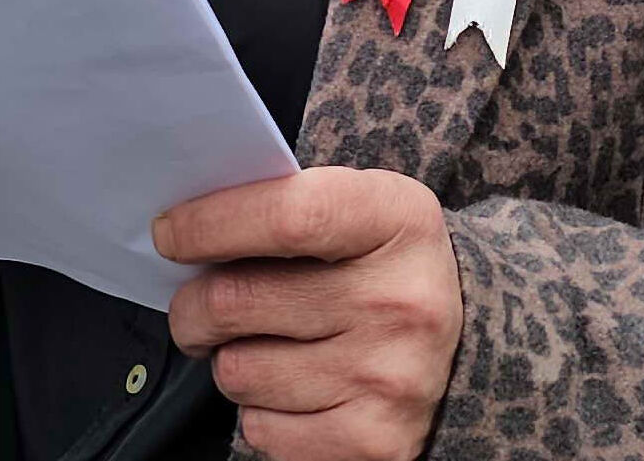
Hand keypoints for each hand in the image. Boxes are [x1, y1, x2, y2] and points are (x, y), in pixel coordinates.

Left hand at [162, 167, 461, 460]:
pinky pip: (260, 431)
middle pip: (235, 302)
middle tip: (200, 307)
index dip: (210, 226)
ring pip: (237, 373)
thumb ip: (286, 207)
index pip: (286, 217)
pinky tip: (297, 388)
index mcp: (398, 221)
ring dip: (232, 360)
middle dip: (194, 307)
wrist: (473, 343)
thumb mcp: (362, 208)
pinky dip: (262, 412)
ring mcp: (390, 378)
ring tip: (268, 346)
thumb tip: (184, 233)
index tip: (170, 234)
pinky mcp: (376, 441)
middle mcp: (400, 301)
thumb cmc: (385, 268)